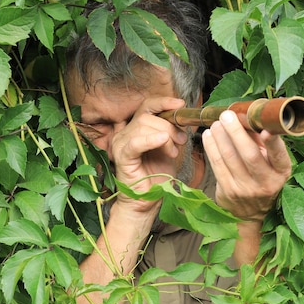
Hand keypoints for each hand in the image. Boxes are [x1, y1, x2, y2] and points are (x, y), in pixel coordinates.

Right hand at [110, 97, 187, 213]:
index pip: (147, 106)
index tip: (181, 105)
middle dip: (169, 125)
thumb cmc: (156, 177)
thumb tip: (183, 119)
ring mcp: (121, 144)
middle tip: (181, 140)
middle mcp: (125, 133)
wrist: (147, 201)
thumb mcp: (169, 149)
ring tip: (173, 152)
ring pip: (143, 126)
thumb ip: (172, 133)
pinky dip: (150, 139)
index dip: (164, 102)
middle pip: (147, 116)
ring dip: (165, 136)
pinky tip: (162, 140)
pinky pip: (135, 142)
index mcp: (135, 129)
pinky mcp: (121, 157)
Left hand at [202, 110, 291, 221]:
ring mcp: (245, 188)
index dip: (273, 143)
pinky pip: (217, 165)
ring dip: (220, 137)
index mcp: (280, 172)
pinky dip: (211, 147)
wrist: (251, 212)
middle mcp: (265, 182)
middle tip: (226, 116)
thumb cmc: (262, 179)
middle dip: (236, 132)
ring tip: (216, 123)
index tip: (266, 130)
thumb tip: (246, 119)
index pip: (279, 156)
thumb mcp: (271, 164)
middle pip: (249, 155)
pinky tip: (208, 136)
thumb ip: (262, 143)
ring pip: (229, 157)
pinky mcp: (227, 191)